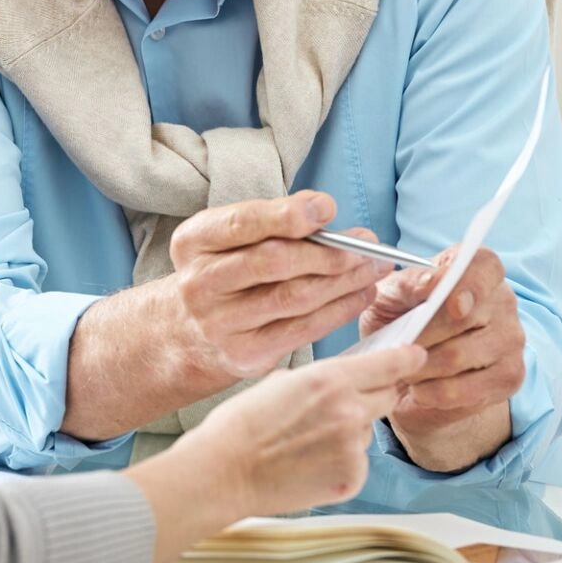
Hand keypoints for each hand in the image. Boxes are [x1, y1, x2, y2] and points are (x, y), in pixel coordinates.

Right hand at [125, 345, 431, 562]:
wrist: (224, 470)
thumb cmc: (242, 423)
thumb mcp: (282, 381)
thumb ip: (323, 379)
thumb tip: (347, 379)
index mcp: (331, 379)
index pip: (390, 364)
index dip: (407, 358)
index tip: (416, 355)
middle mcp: (350, 411)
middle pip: (388, 396)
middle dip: (375, 394)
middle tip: (346, 402)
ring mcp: (353, 448)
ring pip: (368, 430)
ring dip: (351, 430)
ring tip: (309, 439)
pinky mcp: (351, 478)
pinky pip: (358, 461)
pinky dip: (342, 460)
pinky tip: (310, 461)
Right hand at [165, 191, 391, 379]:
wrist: (187, 333)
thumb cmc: (222, 271)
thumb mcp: (227, 238)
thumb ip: (270, 222)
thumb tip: (326, 214)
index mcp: (194, 242)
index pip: (242, 223)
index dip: (287, 215)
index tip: (328, 208)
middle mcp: (201, 282)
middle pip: (274, 262)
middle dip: (328, 251)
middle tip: (367, 244)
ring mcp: (222, 323)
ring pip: (295, 297)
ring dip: (344, 280)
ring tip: (375, 266)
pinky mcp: (246, 354)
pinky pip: (304, 329)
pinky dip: (340, 310)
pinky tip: (362, 294)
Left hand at [358, 246, 525, 471]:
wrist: (412, 362)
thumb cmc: (402, 316)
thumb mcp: (394, 293)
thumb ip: (409, 283)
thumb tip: (428, 283)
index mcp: (477, 269)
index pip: (484, 266)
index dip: (467, 283)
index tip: (443, 300)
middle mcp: (503, 300)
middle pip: (465, 319)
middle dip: (420, 336)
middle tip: (396, 349)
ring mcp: (511, 339)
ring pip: (459, 357)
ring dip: (420, 367)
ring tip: (401, 370)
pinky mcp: (509, 377)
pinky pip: (466, 391)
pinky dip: (433, 393)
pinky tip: (418, 390)